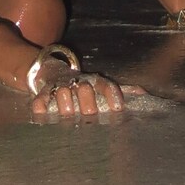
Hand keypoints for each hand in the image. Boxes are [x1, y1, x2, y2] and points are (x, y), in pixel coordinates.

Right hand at [30, 62, 146, 117]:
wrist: (52, 71)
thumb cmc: (84, 85)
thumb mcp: (101, 85)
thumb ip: (122, 90)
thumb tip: (144, 93)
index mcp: (94, 82)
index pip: (105, 85)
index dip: (112, 95)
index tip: (117, 109)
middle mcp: (78, 82)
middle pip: (84, 89)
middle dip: (88, 101)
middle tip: (90, 113)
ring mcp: (60, 87)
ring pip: (62, 92)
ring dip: (65, 102)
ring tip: (69, 113)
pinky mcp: (43, 92)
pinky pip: (40, 98)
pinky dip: (41, 105)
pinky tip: (42, 112)